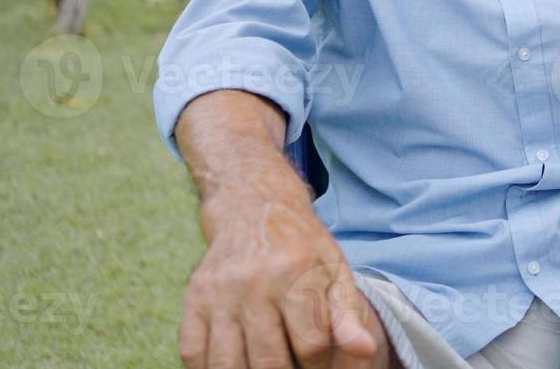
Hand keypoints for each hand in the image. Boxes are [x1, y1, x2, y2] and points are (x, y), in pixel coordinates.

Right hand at [179, 189, 382, 368]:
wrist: (253, 206)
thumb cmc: (302, 246)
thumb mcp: (333, 269)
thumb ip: (348, 313)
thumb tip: (366, 350)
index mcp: (296, 273)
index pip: (311, 345)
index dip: (319, 364)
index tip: (318, 359)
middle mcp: (254, 283)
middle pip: (269, 362)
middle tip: (292, 367)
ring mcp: (219, 292)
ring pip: (227, 364)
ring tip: (264, 366)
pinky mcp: (193, 298)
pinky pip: (193, 353)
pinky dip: (210, 368)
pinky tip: (233, 362)